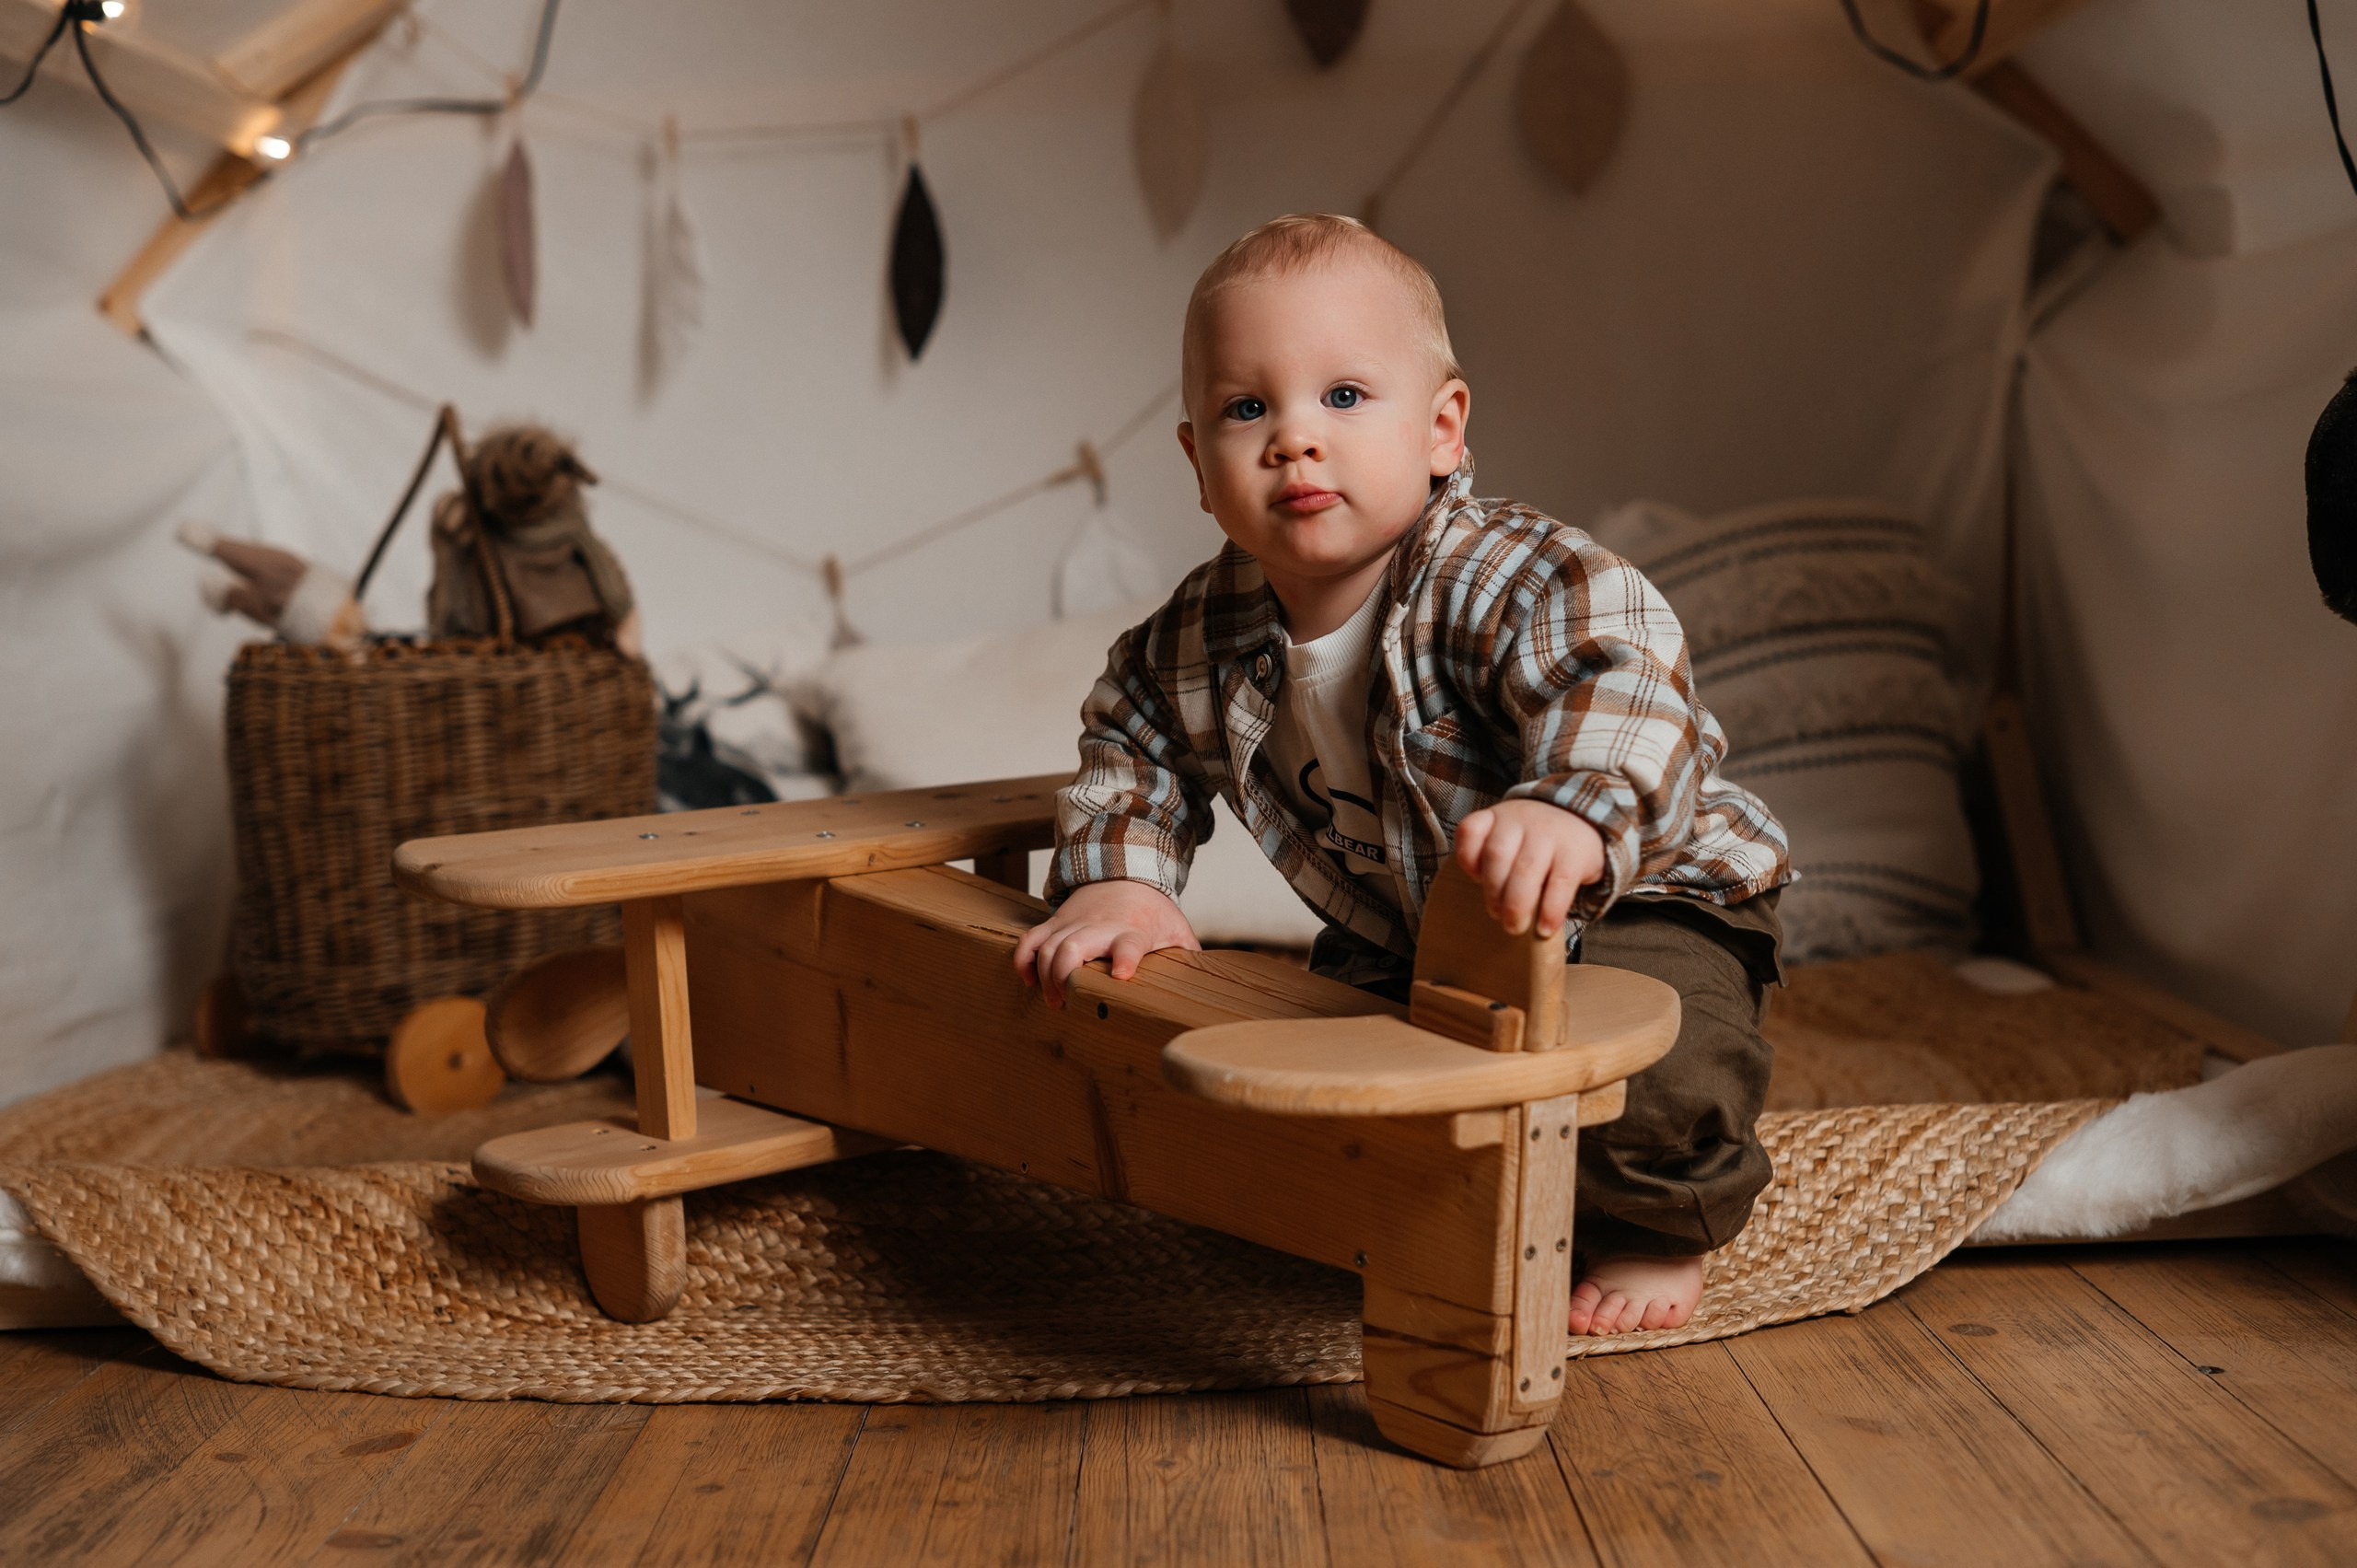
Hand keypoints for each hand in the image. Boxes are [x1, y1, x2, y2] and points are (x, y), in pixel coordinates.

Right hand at [1012, 880, 1200, 1007]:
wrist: (1125, 869)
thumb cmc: (1152, 909)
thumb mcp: (1177, 929)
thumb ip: (1189, 957)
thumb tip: (1209, 987)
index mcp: (1133, 931)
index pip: (1129, 944)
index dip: (1125, 958)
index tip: (1122, 976)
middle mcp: (1100, 926)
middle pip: (1072, 948)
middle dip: (1064, 979)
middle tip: (1068, 1003)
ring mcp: (1074, 922)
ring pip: (1048, 947)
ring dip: (1045, 977)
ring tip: (1055, 1000)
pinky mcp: (1056, 921)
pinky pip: (1029, 939)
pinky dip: (1024, 961)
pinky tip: (1031, 981)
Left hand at [1453, 798, 1604, 938]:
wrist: (1583, 822)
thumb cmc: (1534, 841)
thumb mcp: (1508, 837)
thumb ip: (1488, 858)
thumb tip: (1489, 902)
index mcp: (1497, 817)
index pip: (1470, 830)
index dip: (1468, 860)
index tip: (1476, 880)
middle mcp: (1521, 820)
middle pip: (1496, 855)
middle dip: (1493, 892)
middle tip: (1497, 916)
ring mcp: (1549, 834)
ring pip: (1525, 870)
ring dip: (1516, 905)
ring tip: (1515, 926)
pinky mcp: (1574, 853)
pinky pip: (1560, 884)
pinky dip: (1550, 910)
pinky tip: (1545, 928)